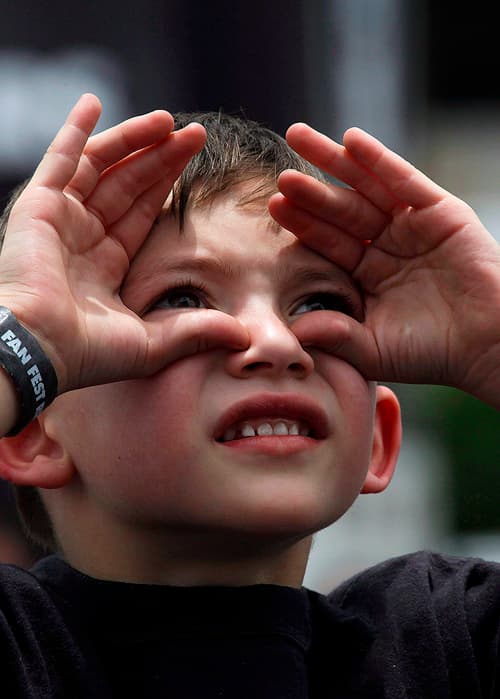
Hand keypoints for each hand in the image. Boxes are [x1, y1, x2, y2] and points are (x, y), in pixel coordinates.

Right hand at [0, 94, 247, 395]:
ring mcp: (61, 218)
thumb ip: (198, 332)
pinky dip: (75, 130)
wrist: (40, 349)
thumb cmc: (90, 354)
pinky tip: (93, 103)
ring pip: (102, 166)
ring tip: (168, 120)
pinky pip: (60, 159)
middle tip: (196, 134)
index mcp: (108, 265)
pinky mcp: (39, 206)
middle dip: (162, 158)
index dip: (169, 186)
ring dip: (133, 140)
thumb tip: (246, 338)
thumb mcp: (154, 343)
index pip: (144, 213)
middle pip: (130, 184)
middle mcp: (85, 237)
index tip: (196, 162)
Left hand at [269, 124, 499, 405]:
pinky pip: (405, 180)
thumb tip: (292, 331)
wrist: (487, 347)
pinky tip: (351, 139)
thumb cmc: (431, 353)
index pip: (328, 243)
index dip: (303, 224)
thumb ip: (334, 335)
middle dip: (311, 190)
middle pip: (341, 211)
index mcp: (366, 274)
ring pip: (366, 187)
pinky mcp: (440, 211)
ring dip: (334, 161)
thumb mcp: (373, 348)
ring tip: (300, 136)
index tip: (274, 206)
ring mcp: (412, 226)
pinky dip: (379, 160)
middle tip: (280, 172)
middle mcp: (386, 245)